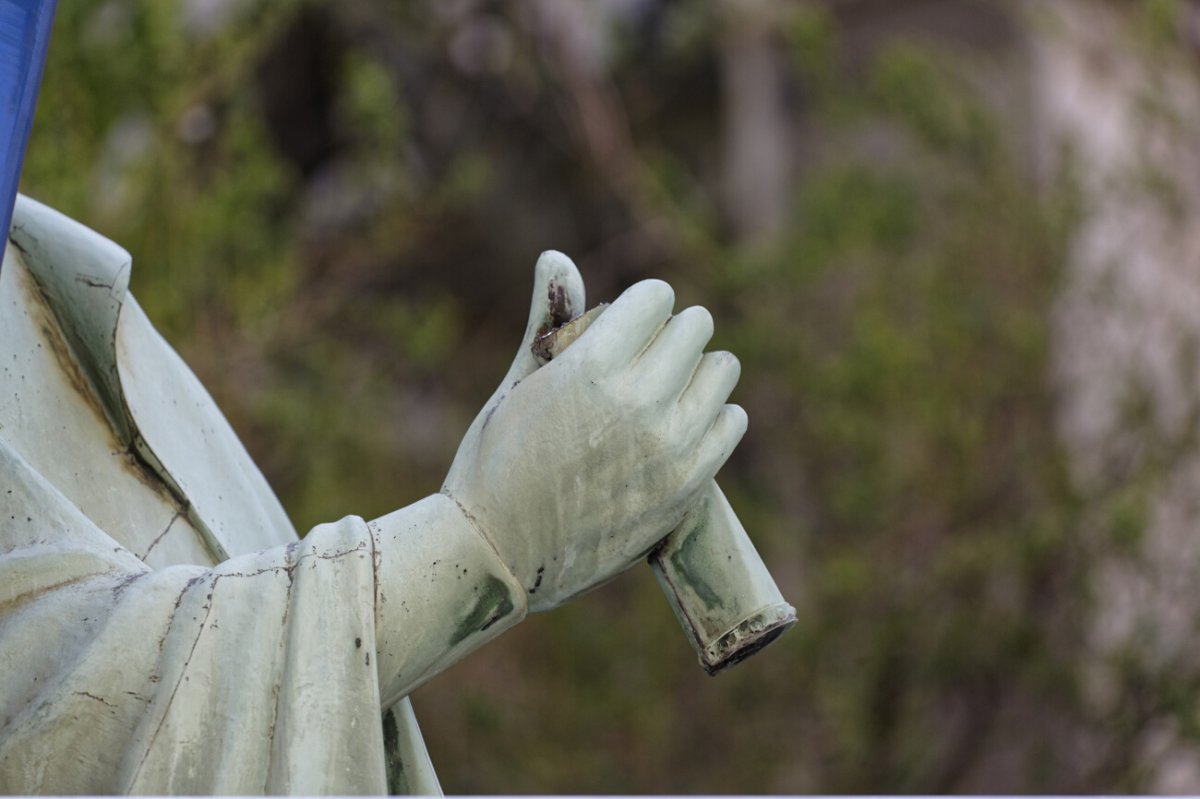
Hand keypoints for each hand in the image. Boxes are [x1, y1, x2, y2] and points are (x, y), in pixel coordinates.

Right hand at [442, 251, 745, 611]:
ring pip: (722, 371)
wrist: (497, 554)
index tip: (623, 324)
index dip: (639, 306)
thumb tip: (556, 255)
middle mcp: (638, 404)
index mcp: (591, 369)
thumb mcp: (517, 384)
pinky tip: (683, 422)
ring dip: (698, 369)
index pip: (657, 298)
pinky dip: (714, 415)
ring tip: (667, 387)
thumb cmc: (495, 462)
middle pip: (695, 327)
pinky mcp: (687, 489)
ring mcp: (669, 450)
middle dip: (670, 331)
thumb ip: (548, 319)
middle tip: (644, 354)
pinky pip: (731, 423)